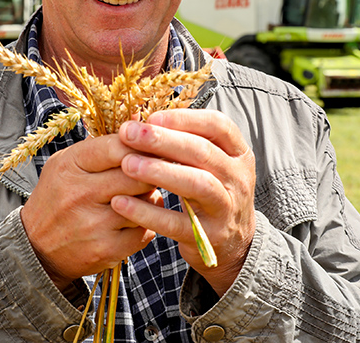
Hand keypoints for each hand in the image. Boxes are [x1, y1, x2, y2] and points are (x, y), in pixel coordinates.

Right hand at [20, 134, 163, 290]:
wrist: (36, 246)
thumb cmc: (58, 196)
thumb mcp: (67, 162)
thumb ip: (101, 145)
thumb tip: (139, 123)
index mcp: (70, 165)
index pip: (116, 147)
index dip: (140, 145)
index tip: (151, 146)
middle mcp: (80, 194)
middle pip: (137, 175)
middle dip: (152, 172)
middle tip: (156, 171)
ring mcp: (93, 224)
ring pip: (145, 204)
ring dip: (150, 199)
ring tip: (142, 195)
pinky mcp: (105, 249)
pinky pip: (145, 231)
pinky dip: (147, 224)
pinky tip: (137, 219)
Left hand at [110, 109, 255, 295]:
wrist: (233, 243)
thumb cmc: (211, 191)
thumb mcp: (211, 164)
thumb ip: (186, 142)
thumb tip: (142, 121)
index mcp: (238, 154)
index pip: (218, 126)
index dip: (184, 118)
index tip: (151, 117)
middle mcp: (238, 179)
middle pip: (203, 152)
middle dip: (164, 140)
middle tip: (130, 133)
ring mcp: (227, 209)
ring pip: (197, 184)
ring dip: (160, 171)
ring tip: (127, 164)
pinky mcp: (209, 237)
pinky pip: (176, 223)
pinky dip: (147, 212)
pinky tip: (121, 202)